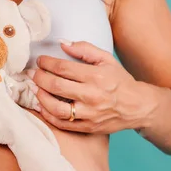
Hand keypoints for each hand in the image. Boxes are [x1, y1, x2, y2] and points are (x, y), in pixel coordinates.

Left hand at [28, 41, 149, 133]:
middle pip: (56, 86)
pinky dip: (48, 115)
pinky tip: (42, 105)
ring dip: (40, 97)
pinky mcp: (87, 127)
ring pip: (56, 108)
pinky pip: (62, 124)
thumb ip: (84, 49)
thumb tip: (61, 43)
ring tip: (35, 89)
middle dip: (39, 78)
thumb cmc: (119, 81)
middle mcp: (92, 96)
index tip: (40, 61)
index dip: (47, 63)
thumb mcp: (106, 59)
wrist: (138, 106)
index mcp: (96, 77)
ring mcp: (89, 114)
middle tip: (32, 74)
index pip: (63, 68)